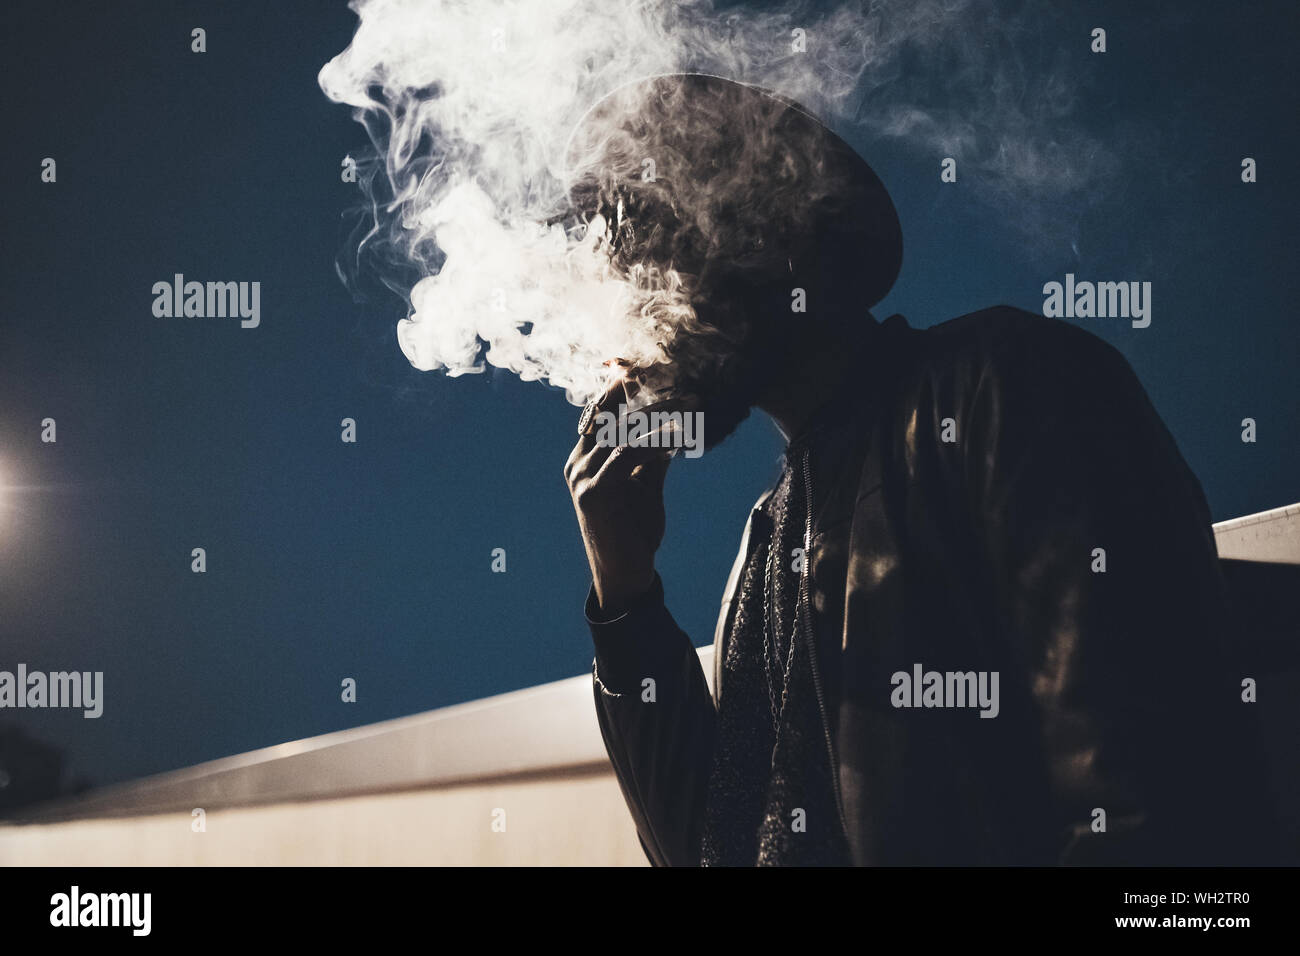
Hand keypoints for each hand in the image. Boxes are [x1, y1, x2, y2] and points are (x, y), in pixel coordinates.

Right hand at [564, 379, 675, 614]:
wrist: (625, 576)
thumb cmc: (634, 533)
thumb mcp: (645, 487)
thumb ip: (651, 459)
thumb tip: (670, 431)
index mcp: (584, 458)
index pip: (600, 410)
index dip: (622, 385)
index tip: (652, 367)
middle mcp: (577, 462)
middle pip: (609, 412)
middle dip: (644, 391)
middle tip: (679, 379)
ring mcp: (582, 477)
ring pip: (621, 430)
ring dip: (660, 414)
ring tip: (691, 402)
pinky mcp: (594, 493)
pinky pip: (627, 455)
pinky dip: (655, 442)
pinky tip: (679, 436)